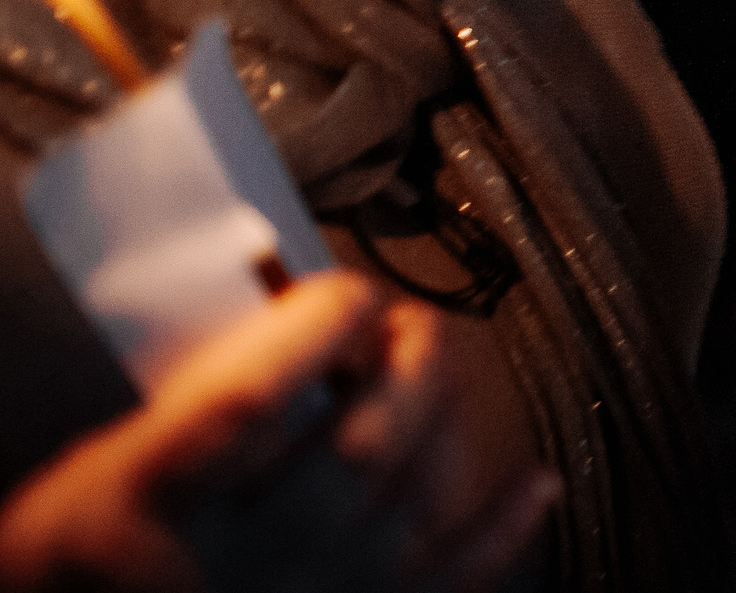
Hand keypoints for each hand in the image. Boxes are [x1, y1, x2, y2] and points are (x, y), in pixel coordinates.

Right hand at [0, 273, 555, 592]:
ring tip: (441, 372)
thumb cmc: (80, 562)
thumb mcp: (93, 472)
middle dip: (404, 367)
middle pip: (356, 451)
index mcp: (145, 508)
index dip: (315, 331)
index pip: (250, 402)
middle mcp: (229, 569)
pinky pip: (442, 586)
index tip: (344, 291)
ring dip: (445, 424)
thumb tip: (289, 318)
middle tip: (407, 321)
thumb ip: (187, 403)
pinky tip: (535, 484)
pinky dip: (499, 532)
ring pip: (408, 508)